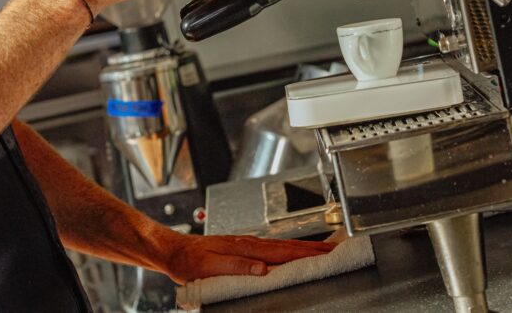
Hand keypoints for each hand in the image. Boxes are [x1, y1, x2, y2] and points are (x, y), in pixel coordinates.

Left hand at [161, 233, 335, 283]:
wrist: (175, 251)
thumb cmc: (190, 260)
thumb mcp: (209, 266)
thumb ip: (236, 266)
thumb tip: (262, 268)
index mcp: (246, 248)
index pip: (283, 251)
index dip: (307, 253)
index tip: (327, 254)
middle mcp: (250, 243)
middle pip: (288, 246)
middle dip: (314, 248)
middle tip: (335, 251)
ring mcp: (248, 245)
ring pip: (282, 246)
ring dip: (304, 248)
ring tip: (323, 251)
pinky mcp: (244, 248)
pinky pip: (273, 249)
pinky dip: (289, 250)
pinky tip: (293, 254)